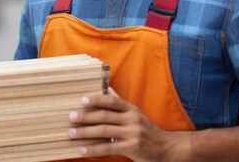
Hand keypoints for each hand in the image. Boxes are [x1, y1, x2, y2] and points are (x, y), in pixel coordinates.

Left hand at [68, 87, 186, 161]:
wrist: (167, 148)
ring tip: (72, 133)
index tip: (82, 100)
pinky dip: (93, 149)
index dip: (97, 99)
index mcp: (132, 109)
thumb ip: (120, 102)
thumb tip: (107, 87)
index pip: (112, 101)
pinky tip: (82, 150)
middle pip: (105, 116)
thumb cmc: (148, 129)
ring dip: (85, 132)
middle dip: (85, 116)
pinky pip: (108, 148)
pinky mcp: (132, 148)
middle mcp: (132, 120)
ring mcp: (132, 134)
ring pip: (104, 131)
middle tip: (71, 117)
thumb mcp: (136, 113)